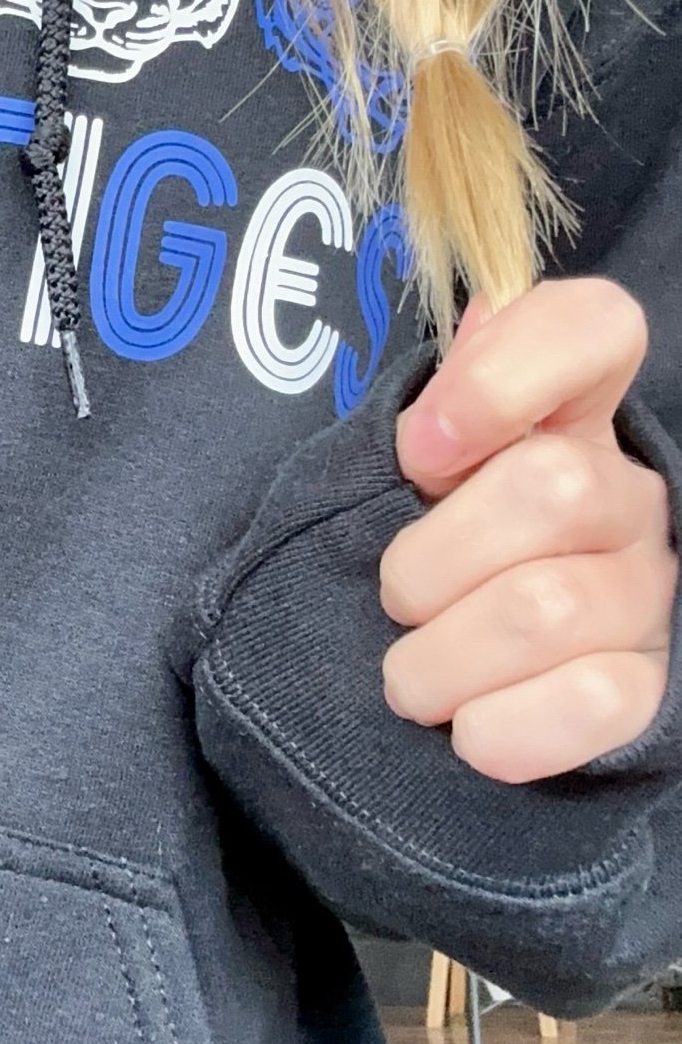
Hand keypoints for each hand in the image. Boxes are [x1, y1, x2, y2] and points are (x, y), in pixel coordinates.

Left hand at [380, 279, 675, 783]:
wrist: (476, 677)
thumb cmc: (437, 556)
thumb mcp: (424, 472)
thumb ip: (442, 400)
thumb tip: (478, 317)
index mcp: (569, 418)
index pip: (595, 328)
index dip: (503, 377)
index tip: (420, 450)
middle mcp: (626, 497)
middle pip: (549, 488)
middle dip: (430, 558)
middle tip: (395, 599)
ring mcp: (648, 594)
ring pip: (544, 609)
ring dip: (439, 659)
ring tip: (411, 679)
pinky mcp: (648, 690)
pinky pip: (586, 704)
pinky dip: (500, 727)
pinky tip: (469, 727)